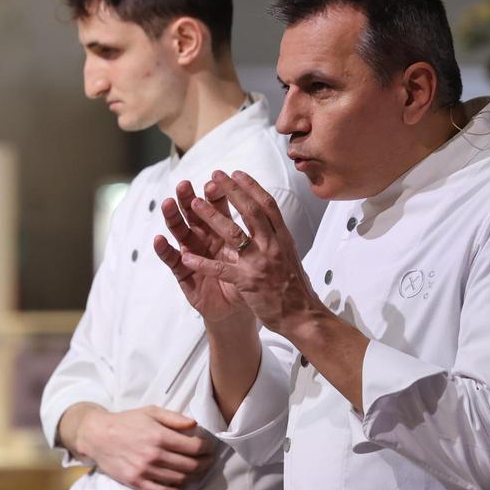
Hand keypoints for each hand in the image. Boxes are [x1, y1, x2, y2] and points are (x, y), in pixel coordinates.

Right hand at [74, 405, 213, 489]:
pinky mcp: (136, 482)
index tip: (209, 448)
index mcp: (160, 436)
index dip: (207, 449)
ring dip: (193, 477)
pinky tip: (179, 484)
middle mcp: (154, 455)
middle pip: (190, 466)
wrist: (98, 436)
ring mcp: (145, 471)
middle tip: (208, 461)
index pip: (194, 447)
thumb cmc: (126, 421)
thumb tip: (195, 424)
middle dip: (204, 464)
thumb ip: (174, 418)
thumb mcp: (150, 411)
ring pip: (179, 479)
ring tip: (196, 471)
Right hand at [154, 180, 251, 325]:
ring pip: (180, 231)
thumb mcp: (254, 254)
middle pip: (194, 214)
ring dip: (173, 217)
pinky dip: (164, 250)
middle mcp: (205, 238)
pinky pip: (172, 260)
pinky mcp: (183, 273)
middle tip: (184, 185)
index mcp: (223, 231)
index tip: (216, 180)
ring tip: (168, 203)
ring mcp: (192, 253)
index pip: (217, 207)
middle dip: (189, 198)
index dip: (216, 195)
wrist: (238, 310)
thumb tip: (264, 204)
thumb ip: (253, 232)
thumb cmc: (247, 280)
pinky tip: (159, 239)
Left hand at [170, 171, 319, 335]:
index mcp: (282, 238)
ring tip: (194, 204)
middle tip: (214, 176)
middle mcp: (272, 246)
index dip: (251, 186)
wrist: (303, 316)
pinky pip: (220, 269)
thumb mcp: (290, 254)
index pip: (267, 205)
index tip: (236, 173)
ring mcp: (260, 263)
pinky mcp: (248, 282)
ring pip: (233, 234)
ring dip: (212, 217)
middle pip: (250, 211)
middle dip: (231, 191)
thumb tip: (268, 219)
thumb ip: (277, 237)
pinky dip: (202, 263)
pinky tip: (186, 256)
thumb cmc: (295, 288)